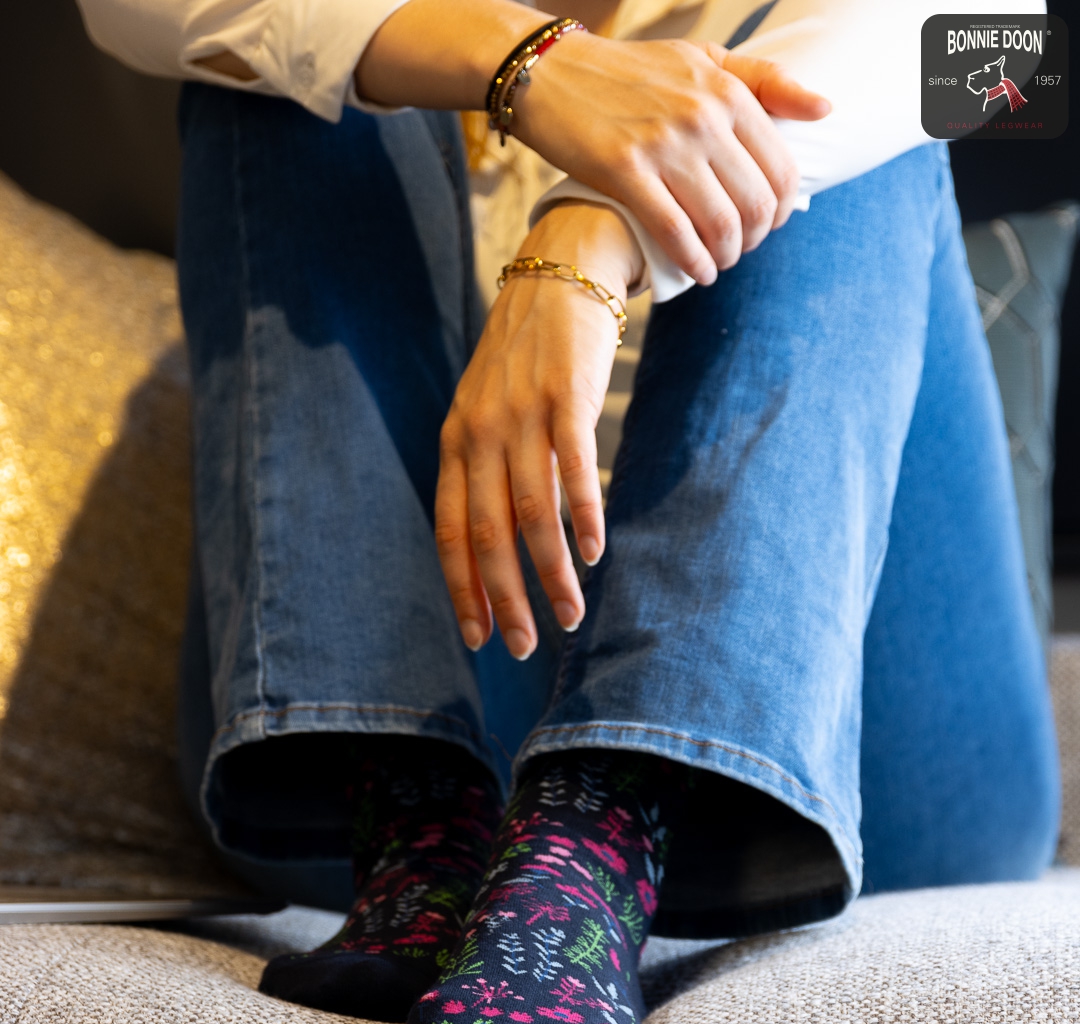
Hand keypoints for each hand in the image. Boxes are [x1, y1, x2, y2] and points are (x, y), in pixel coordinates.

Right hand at [355, 0, 829, 283]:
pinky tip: (695, 273)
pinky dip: (692, 261)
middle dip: (753, 242)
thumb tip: (827, 108)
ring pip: (719, 223)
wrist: (550, 70)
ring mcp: (664, 144)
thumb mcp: (702, 59)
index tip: (762, 228)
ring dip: (725, 258)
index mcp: (727, 92)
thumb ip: (765, 82)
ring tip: (716, 266)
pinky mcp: (624, 170)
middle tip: (738, 253)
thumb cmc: (629, 71)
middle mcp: (703, 117)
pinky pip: (673, 231)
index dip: (779, 213)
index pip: (781, 170)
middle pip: (754, 204)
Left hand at [435, 203, 639, 659]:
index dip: (463, 588)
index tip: (478, 637)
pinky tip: (593, 554)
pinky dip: (583, 517)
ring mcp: (523, 414)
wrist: (561, 270)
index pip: (450, 531)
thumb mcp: (487, 409)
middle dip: (506, 599)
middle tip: (525, 647)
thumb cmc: (527, 356)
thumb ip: (484, 468)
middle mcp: (480, 432)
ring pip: (531, 513)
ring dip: (550, 574)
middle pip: (487, 534)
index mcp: (456, 441)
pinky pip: (572, 469)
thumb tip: (496, 541)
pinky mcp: (567, 396)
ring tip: (571, 615)